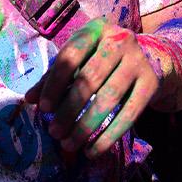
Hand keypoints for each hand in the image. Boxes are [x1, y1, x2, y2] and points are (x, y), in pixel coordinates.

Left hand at [25, 20, 157, 157]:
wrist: (147, 57)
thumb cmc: (100, 58)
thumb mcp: (78, 60)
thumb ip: (53, 77)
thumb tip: (29, 99)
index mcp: (95, 30)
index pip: (71, 56)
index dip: (55, 83)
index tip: (44, 109)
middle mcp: (119, 40)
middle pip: (90, 78)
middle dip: (69, 109)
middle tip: (54, 132)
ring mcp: (138, 61)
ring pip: (109, 98)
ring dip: (86, 125)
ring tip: (68, 144)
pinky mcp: (151, 83)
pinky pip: (129, 114)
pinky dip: (109, 136)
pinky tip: (92, 150)